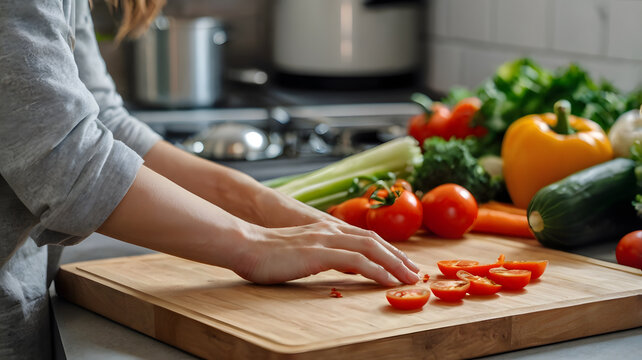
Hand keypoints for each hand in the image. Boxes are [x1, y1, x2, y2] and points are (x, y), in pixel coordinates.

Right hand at [233, 221, 420, 285]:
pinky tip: (388, 281)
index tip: (401, 261)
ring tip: (409, 278)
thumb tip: (335, 264)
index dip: (387, 248)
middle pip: (374, 240)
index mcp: (325, 229)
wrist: (244, 244)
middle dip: (398, 256)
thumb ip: (319, 253)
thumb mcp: (299, 250)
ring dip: (394, 263)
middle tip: (414, 271)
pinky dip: (377, 270)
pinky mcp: (320, 253)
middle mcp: (330, 230)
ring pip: (371, 249)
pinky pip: (357, 262)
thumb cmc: (266, 252)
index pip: (364, 236)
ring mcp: (326, 240)